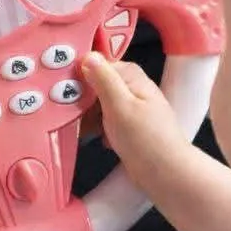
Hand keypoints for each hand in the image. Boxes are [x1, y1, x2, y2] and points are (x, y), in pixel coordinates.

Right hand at [80, 53, 192, 186]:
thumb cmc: (149, 142)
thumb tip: (88, 56)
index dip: (79, 78)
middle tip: (74, 114)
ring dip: (88, 117)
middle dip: (82, 101)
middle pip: (95, 86)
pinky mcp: (126, 126)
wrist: (165, 174)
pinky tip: (99, 138)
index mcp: (131, 77)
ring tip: (86, 129)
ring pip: (97, 105)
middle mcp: (131, 89)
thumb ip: (103, 79)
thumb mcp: (120, 106)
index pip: (96, 66)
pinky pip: (103, 121)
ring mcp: (129, 107)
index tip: (66, 91)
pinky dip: (97, 129)